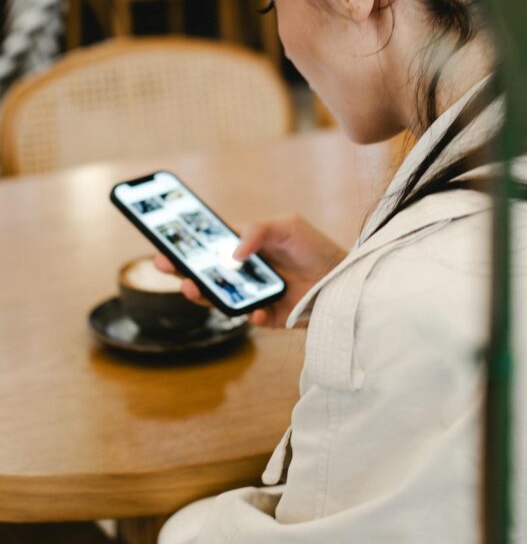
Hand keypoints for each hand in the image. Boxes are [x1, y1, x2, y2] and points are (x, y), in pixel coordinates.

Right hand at [154, 215, 345, 328]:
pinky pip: (252, 318)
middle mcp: (245, 273)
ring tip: (195, 289)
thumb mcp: (287, 225)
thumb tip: (233, 254)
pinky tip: (259, 310)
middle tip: (167, 268)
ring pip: (220, 298)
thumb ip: (257, 230)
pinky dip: (252, 315)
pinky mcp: (270, 316)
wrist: (345, 277)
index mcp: (245, 248)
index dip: (185, 249)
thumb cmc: (315, 246)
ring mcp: (254, 296)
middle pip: (206, 275)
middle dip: (183, 272)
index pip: (209, 249)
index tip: (163, 247)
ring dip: (205, 295)